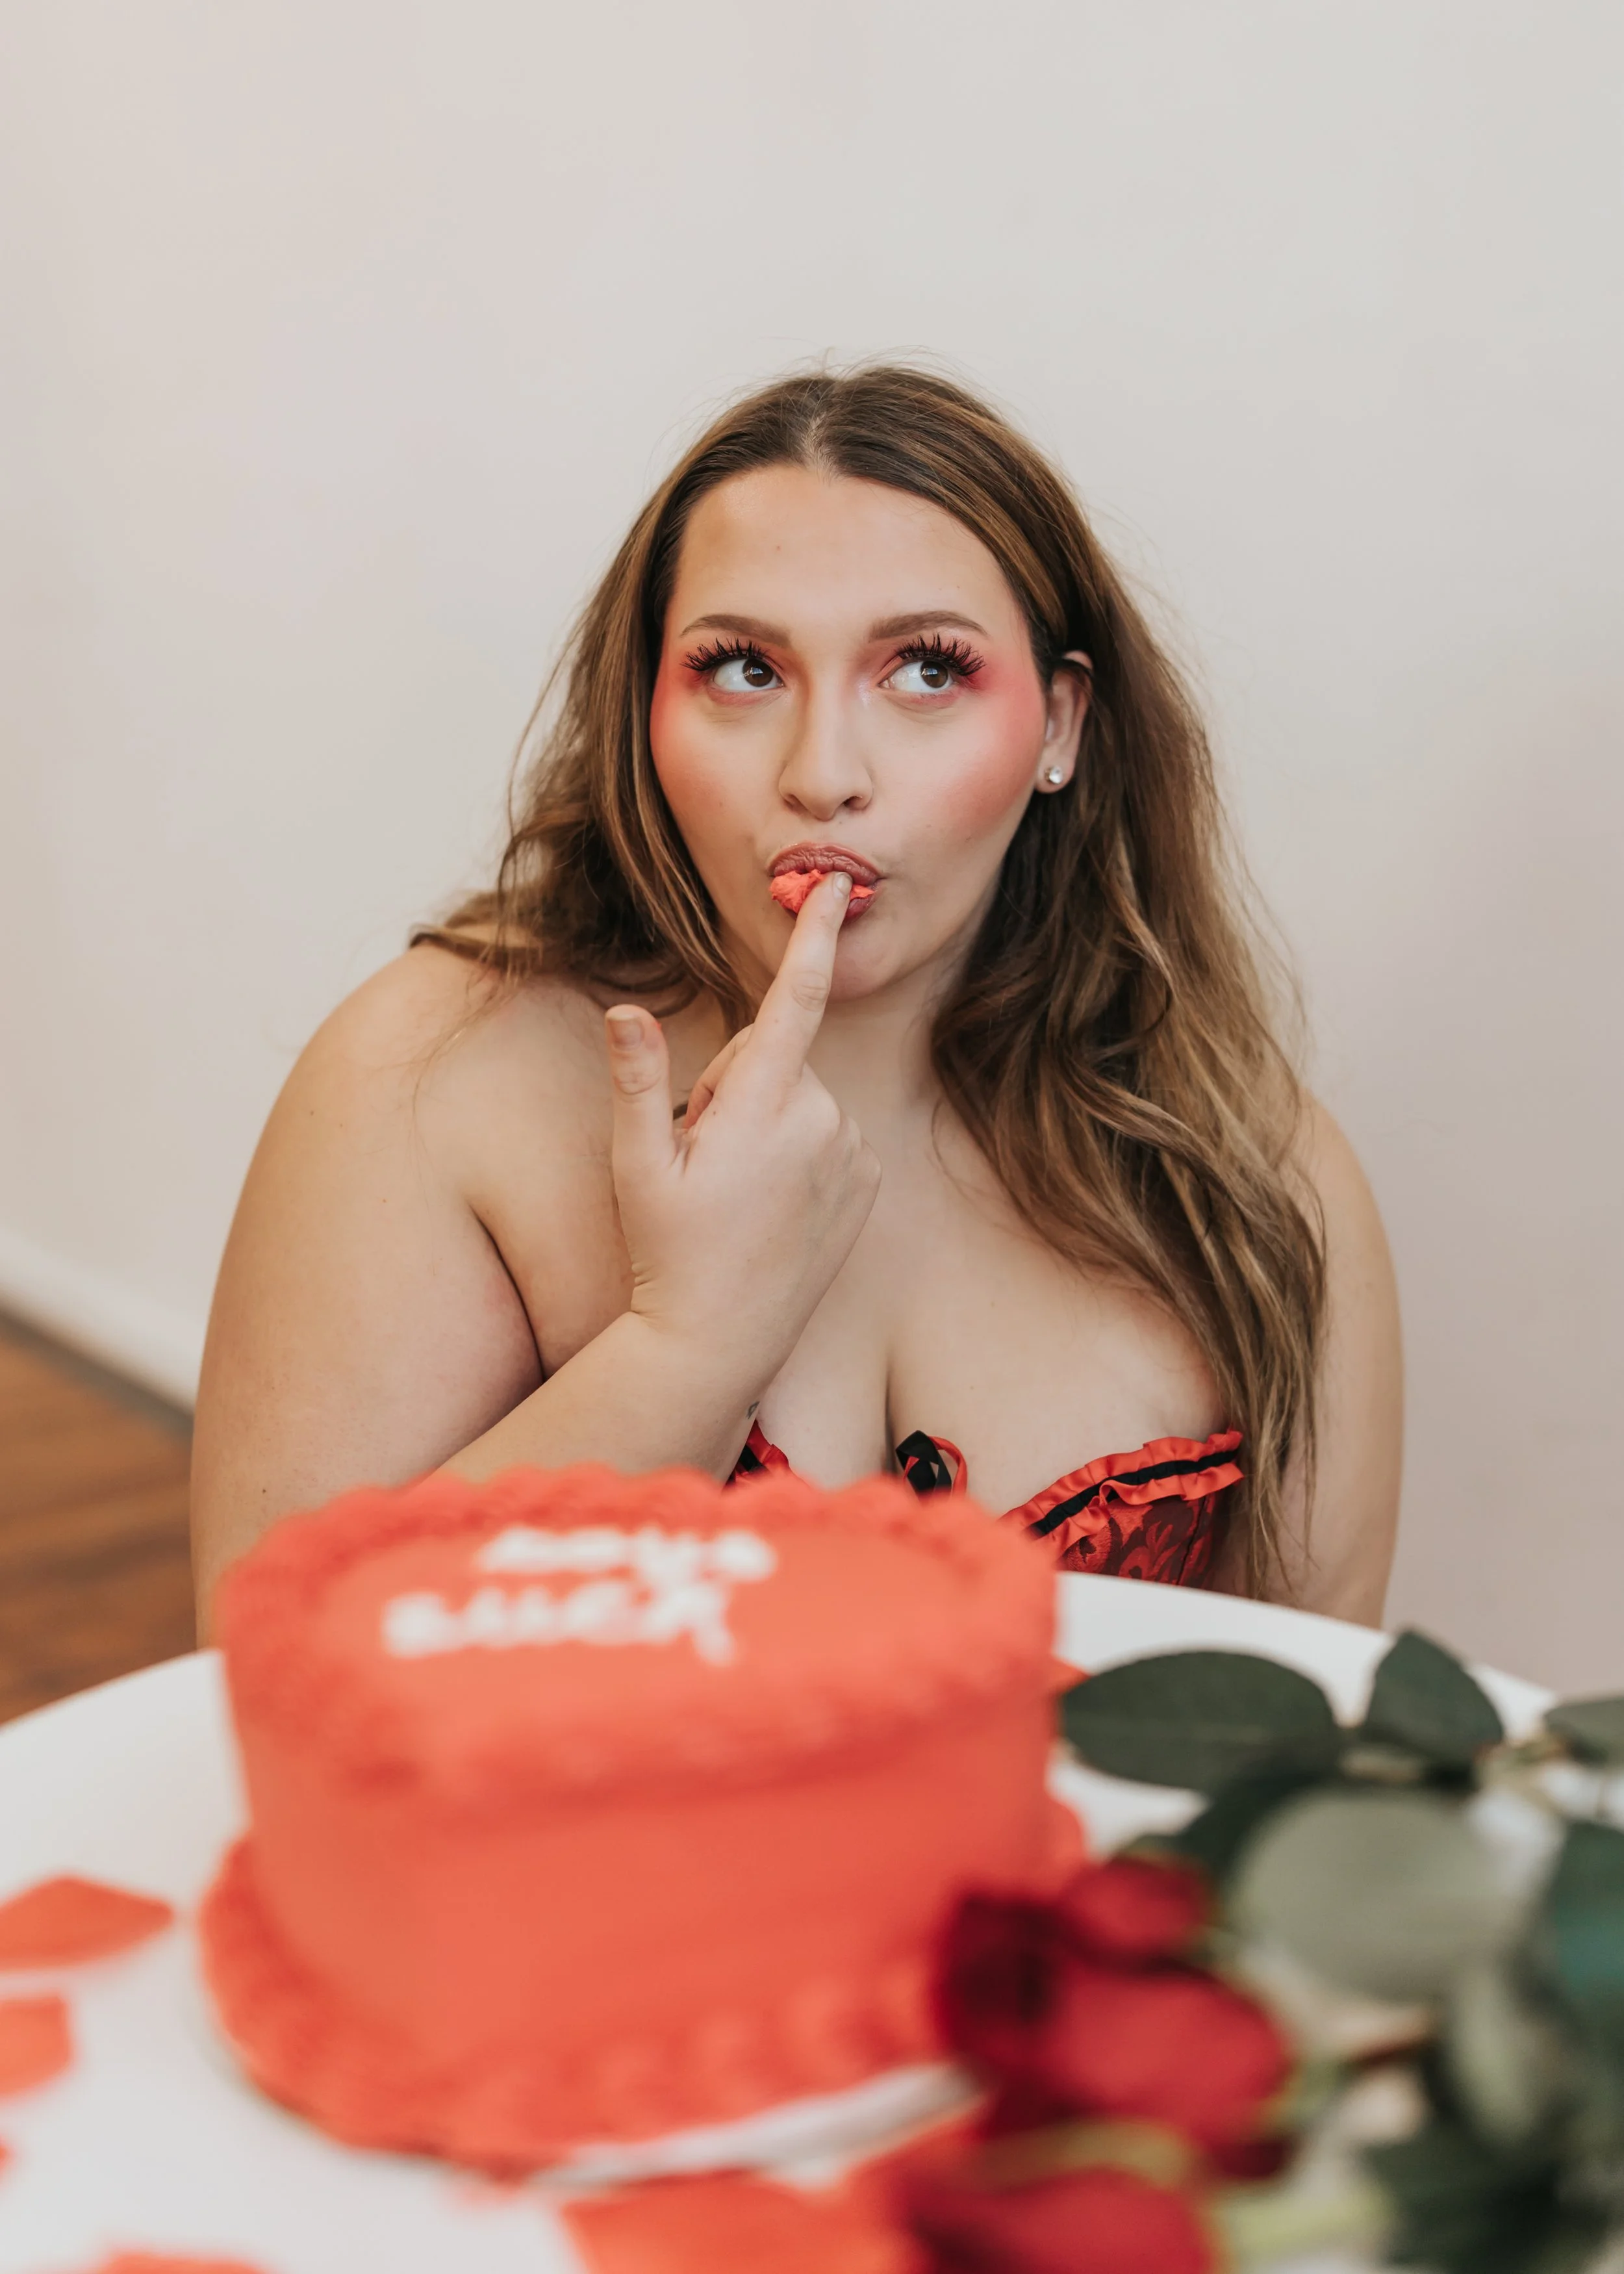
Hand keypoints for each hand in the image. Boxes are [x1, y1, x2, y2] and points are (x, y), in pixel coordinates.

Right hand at [604, 872, 879, 1379]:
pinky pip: (827, 1134)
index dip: (815, 936)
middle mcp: (819, 1119)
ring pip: (798, 1097)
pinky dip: (799, 1153)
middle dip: (733, 1086)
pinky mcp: (866, 1180)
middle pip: (772, 1057)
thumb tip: (624, 1011)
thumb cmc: (668, 1252)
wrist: (721, 1340)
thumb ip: (638, 1080)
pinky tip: (771, 1206)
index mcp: (761, 1104)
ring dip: (764, 1124)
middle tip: (699, 1156)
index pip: (794, 999)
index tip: (839, 887)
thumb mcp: (636, 1166)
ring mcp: (849, 1151)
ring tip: (734, 1191)